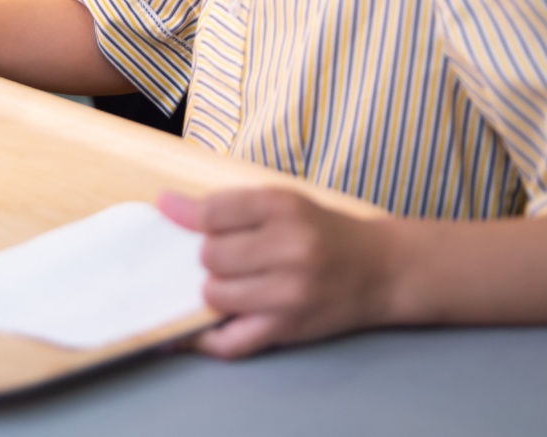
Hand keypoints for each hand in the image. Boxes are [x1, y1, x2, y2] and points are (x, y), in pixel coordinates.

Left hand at [157, 188, 397, 357]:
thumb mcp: (282, 204)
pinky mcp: (288, 329)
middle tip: (222, 255)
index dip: (187, 215)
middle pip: (211, 255)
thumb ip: (227, 205)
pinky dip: (205, 338)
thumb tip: (166, 205)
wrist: (381, 269)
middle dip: (207, 256)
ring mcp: (290, 293)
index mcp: (284, 207)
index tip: (172, 212)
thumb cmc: (322, 232)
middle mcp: (290, 248)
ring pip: (215, 295)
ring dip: (211, 290)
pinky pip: (230, 342)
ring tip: (226, 282)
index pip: (212, 211)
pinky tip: (193, 329)